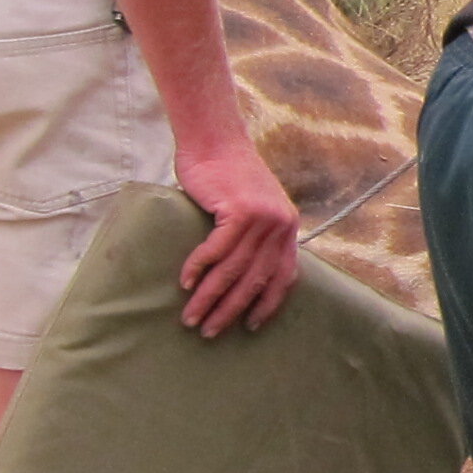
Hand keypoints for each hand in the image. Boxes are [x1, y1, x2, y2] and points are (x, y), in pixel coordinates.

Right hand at [174, 135, 300, 335]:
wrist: (215, 140)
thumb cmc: (227, 175)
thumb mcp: (254, 206)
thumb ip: (255, 235)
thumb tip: (241, 273)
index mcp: (287, 227)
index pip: (284, 276)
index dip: (268, 304)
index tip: (251, 327)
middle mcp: (280, 225)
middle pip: (255, 279)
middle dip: (231, 310)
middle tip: (210, 331)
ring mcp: (262, 218)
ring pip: (233, 269)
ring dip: (209, 297)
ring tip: (191, 317)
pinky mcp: (239, 211)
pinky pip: (216, 250)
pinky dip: (198, 269)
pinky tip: (185, 283)